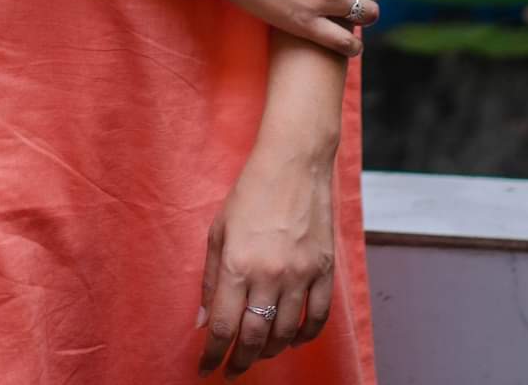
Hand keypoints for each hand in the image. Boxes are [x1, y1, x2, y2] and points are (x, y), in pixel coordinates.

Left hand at [195, 148, 334, 377]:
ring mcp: (300, 275)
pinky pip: (318, 318)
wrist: (294, 163)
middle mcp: (269, 275)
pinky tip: (292, 340)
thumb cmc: (250, 192)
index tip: (205, 369)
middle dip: (240, 362)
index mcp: (237, 264)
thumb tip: (204, 321)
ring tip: (257, 353)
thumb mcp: (219, 230)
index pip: (223, 326)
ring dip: (269, 351)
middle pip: (254, 338)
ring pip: (286, 334)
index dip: (212, 355)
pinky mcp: (324, 270)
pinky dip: (305, 337)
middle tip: (231, 371)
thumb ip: (211, 279)